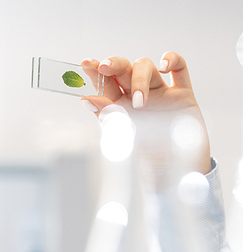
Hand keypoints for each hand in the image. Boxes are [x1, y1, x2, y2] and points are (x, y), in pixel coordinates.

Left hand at [80, 52, 210, 173]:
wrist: (176, 174)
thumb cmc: (145, 159)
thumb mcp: (122, 138)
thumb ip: (106, 117)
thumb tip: (85, 100)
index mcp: (119, 105)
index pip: (106, 83)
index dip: (95, 71)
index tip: (86, 64)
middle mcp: (137, 96)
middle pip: (124, 69)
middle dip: (114, 65)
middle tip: (105, 67)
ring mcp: (160, 94)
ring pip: (146, 67)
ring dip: (139, 78)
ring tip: (140, 101)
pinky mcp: (182, 95)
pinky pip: (180, 69)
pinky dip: (172, 60)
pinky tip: (164, 66)